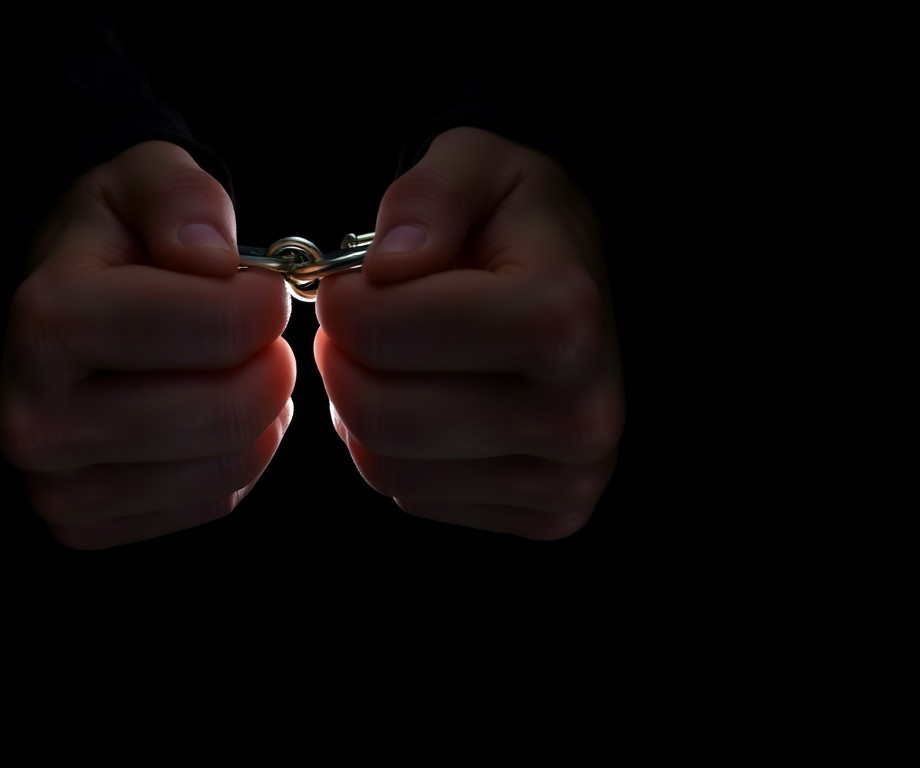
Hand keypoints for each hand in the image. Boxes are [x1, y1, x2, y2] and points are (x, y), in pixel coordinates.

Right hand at [0, 141, 295, 548]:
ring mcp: (57, 487)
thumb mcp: (141, 179)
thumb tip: (210, 256)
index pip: (219, 329)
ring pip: (228, 466)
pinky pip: (213, 503)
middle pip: (228, 411)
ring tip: (234, 370)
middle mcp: (37, 419)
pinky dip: (237, 458)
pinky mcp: (86, 528)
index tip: (257, 286)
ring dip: (260, 414)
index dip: (266, 301)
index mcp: (49, 322)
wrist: (57, 310)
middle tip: (257, 336)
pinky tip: (211, 415)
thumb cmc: (111, 242)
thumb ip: (180, 197)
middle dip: (270, 363)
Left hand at [314, 127, 623, 539]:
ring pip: (386, 468)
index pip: (382, 331)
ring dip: (360, 411)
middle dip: (342, 360)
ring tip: (389, 360)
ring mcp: (568, 477)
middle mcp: (578, 413)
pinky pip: (413, 498)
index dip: (340, 299)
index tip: (352, 279)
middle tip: (354, 322)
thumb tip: (386, 268)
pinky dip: (394, 451)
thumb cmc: (516, 221)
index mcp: (560, 317)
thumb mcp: (475, 163)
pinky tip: (423, 403)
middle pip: (378, 413)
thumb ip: (428, 197)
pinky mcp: (548, 516)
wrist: (578, 281)